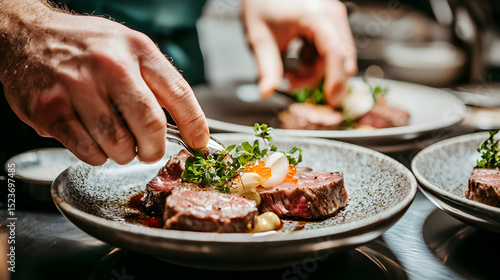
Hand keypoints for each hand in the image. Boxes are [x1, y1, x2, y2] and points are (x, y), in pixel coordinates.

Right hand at [0, 0, 208, 164]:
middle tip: (150, 151)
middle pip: (151, 125)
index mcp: (137, 49)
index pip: (179, 93)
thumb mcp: (128, 47)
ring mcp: (78, 87)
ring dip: (124, 154)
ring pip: (119, 144)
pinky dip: (97, 156)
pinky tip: (93, 141)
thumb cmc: (85, 46)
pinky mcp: (51, 109)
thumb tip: (187, 124)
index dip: (195, 126)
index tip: (200, 144)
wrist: (27, 35)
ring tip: (118, 142)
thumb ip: (156, 80)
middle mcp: (110, 65)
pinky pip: (88, 151)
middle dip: (155, 149)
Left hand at [242, 0, 356, 106]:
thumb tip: (267, 92)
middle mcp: (332, 15)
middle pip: (340, 59)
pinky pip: (331, 52)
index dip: (336, 79)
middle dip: (316, 77)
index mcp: (315, 16)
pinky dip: (315, 62)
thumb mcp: (259, 37)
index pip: (334, 51)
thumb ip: (267, 67)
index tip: (331, 99)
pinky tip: (296, 59)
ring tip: (288, 71)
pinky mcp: (331, 24)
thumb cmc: (262, 2)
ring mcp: (333, 18)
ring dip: (314, 71)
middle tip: (291, 83)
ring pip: (336, 59)